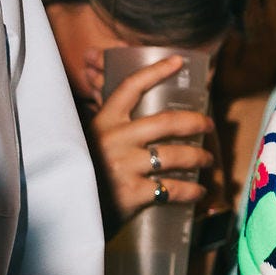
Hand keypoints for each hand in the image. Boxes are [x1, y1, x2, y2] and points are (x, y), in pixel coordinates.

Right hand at [90, 56, 213, 225]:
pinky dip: (192, 190)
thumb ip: (110, 125)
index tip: (178, 61)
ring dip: (198, 157)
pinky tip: (199, 190)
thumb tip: (131, 106)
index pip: (131, 87)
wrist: (66, 213)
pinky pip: (173, 189)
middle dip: (196, 121)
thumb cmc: (83, 174)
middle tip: (209, 124)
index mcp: (103, 122)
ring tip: (206, 160)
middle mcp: (115, 139)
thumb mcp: (89, 141)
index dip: (156, 71)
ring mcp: (124, 166)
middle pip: (167, 121)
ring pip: (175, 155)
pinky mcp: (132, 193)